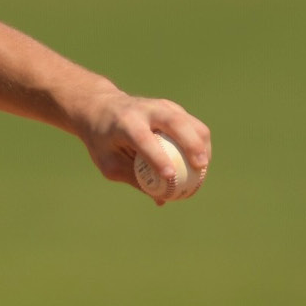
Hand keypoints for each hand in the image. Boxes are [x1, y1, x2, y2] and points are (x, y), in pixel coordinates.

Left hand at [77, 91, 211, 204]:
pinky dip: (200, 142)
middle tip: (200, 167)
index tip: (170, 176)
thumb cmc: (103, 142)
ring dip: (201, 144)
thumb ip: (134, 178)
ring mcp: (162, 106)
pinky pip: (192, 125)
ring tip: (203, 167)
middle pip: (176, 123)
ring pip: (190, 122)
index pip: (144, 139)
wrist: (101, 109)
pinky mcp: (173, 108)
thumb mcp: (109, 163)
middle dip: (192, 145)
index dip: (158, 157)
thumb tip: (162, 200)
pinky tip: (201, 160)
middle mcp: (146, 110)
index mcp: (125, 123)